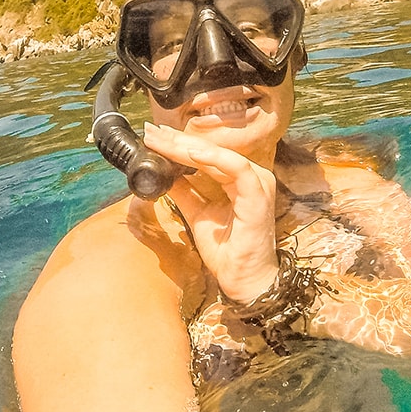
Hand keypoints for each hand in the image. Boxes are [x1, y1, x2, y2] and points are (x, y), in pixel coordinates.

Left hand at [143, 122, 278, 301]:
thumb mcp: (197, 214)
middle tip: (152, 132)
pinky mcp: (258, 195)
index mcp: (238, 178)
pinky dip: (214, 159)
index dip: (178, 144)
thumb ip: (185, 192)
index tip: (154, 137)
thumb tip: (164, 173)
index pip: (205, 153)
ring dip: (189, 147)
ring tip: (164, 141)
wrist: (243, 279)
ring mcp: (257, 183)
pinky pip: (237, 169)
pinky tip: (192, 154)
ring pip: (219, 155)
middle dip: (178, 140)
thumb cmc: (227, 250)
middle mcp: (250, 176)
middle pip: (209, 150)